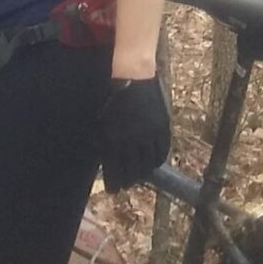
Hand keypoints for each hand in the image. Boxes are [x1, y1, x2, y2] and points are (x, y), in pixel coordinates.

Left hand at [98, 76, 171, 191]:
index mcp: (112, 138)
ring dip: (143, 173)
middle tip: (126, 186)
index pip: (115, 170)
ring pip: (148, 164)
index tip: (113, 190)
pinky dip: (157, 160)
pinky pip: (162, 150)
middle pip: (132, 171)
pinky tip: (152, 163)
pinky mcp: (161, 125)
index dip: (114, 184)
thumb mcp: (100, 120)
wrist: (131, 73)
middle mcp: (131, 139)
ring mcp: (148, 133)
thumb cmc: (111, 95)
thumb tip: (106, 160)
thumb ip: (103, 141)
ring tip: (139, 176)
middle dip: (128, 182)